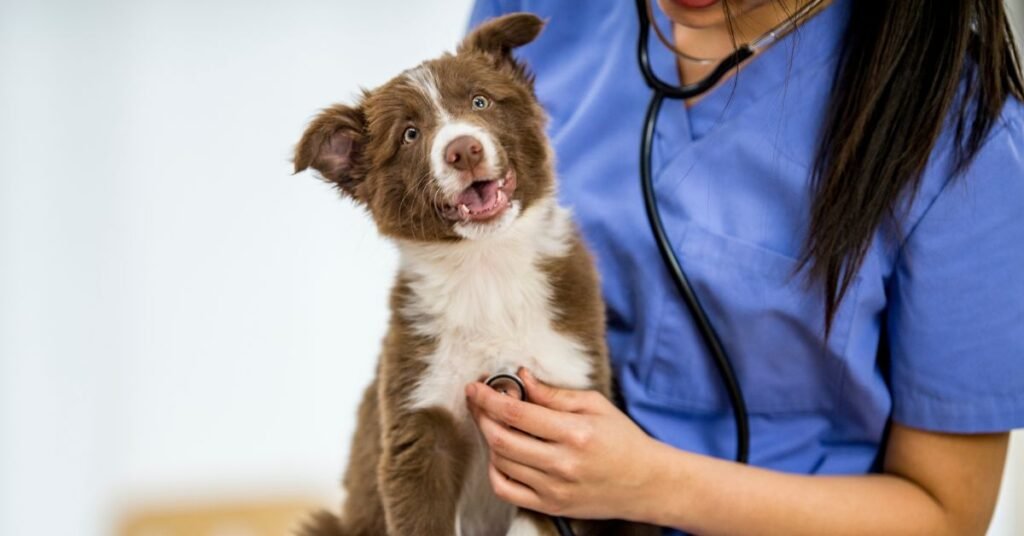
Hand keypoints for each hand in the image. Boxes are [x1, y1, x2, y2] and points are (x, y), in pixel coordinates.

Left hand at [465, 367, 665, 520]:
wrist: (646, 483)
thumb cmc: (622, 440)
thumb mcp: (595, 405)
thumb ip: (554, 394)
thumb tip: (521, 378)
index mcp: (575, 433)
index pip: (517, 413)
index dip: (488, 397)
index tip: (475, 386)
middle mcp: (562, 464)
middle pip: (501, 438)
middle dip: (481, 415)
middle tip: (477, 400)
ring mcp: (554, 489)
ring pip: (500, 462)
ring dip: (488, 439)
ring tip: (494, 422)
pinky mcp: (550, 506)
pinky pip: (505, 490)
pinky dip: (494, 470)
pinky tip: (500, 453)